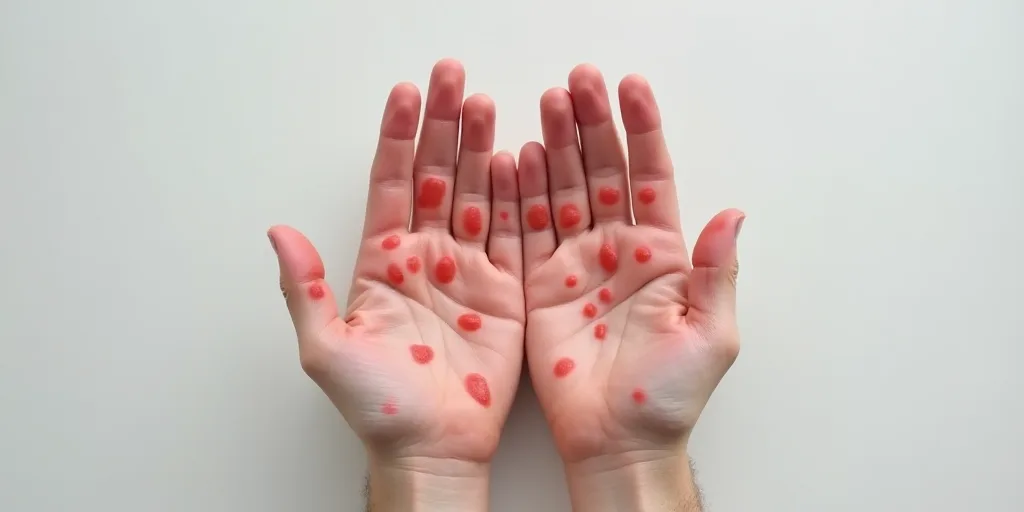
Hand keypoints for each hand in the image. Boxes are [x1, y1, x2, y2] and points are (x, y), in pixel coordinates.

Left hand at [268, 59, 523, 509]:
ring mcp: (467, 272)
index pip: (390, 183)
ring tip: (487, 104)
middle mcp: (425, 258)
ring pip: (477, 195)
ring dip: (481, 149)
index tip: (407, 94)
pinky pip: (513, 234)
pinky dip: (519, 197)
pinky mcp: (506, 293)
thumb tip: (277, 233)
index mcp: (382, 262)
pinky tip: (520, 160)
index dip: (398, 137)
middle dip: (444, 126)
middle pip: (435, 176)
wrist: (431, 449)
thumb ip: (303, 288)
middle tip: (453, 80)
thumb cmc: (376, 406)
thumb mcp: (326, 348)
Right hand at [521, 65, 743, 509]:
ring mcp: (578, 264)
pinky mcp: (541, 285)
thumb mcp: (710, 334)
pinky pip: (529, 229)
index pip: (652, 177)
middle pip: (605, 172)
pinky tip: (520, 157)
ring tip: (546, 103)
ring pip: (565, 190)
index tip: (630, 89)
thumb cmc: (669, 394)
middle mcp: (619, 249)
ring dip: (557, 146)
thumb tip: (731, 214)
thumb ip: (716, 272)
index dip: (642, 131)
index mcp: (663, 254)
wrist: (618, 440)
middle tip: (577, 81)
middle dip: (592, 124)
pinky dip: (523, 193)